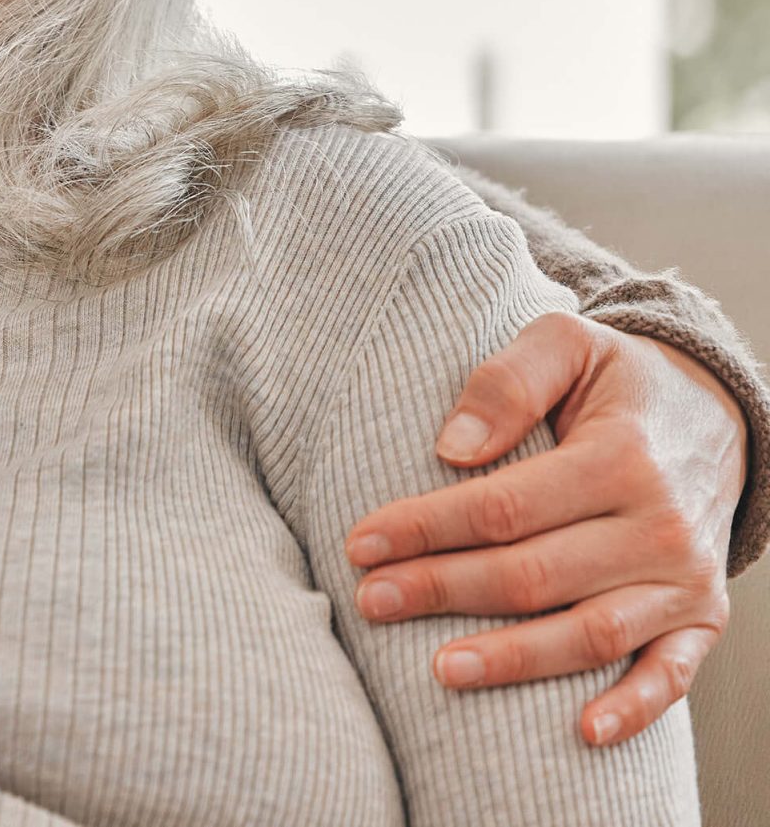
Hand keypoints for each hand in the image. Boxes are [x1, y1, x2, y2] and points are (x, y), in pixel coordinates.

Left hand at [341, 311, 743, 747]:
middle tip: (370, 600)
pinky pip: (672, 675)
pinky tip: (580, 731)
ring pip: (592, 634)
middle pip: (534, 575)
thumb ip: (506, 382)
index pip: (504, 507)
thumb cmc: (618, 379)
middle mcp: (660, 526)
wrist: (714, 412)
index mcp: (621, 458)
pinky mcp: (703, 618)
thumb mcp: (566, 343)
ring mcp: (685, 580)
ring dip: (513, 659)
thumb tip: (451, 449)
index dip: (426, 527)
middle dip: (443, 591)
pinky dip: (634, 709)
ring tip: (438, 669)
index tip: (360, 542)